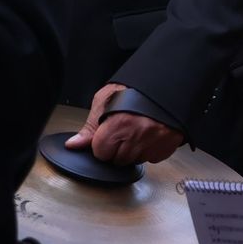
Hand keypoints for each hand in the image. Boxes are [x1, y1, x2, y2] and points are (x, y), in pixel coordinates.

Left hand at [65, 83, 183, 164]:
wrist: (165, 83)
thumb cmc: (133, 88)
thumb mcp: (105, 100)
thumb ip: (90, 126)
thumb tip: (74, 144)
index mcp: (119, 123)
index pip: (101, 153)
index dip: (103, 143)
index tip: (109, 133)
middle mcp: (138, 134)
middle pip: (118, 159)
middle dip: (119, 148)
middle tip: (126, 129)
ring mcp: (155, 142)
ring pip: (135, 160)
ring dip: (135, 150)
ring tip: (139, 129)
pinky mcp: (168, 145)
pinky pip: (153, 157)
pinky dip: (151, 149)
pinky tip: (151, 134)